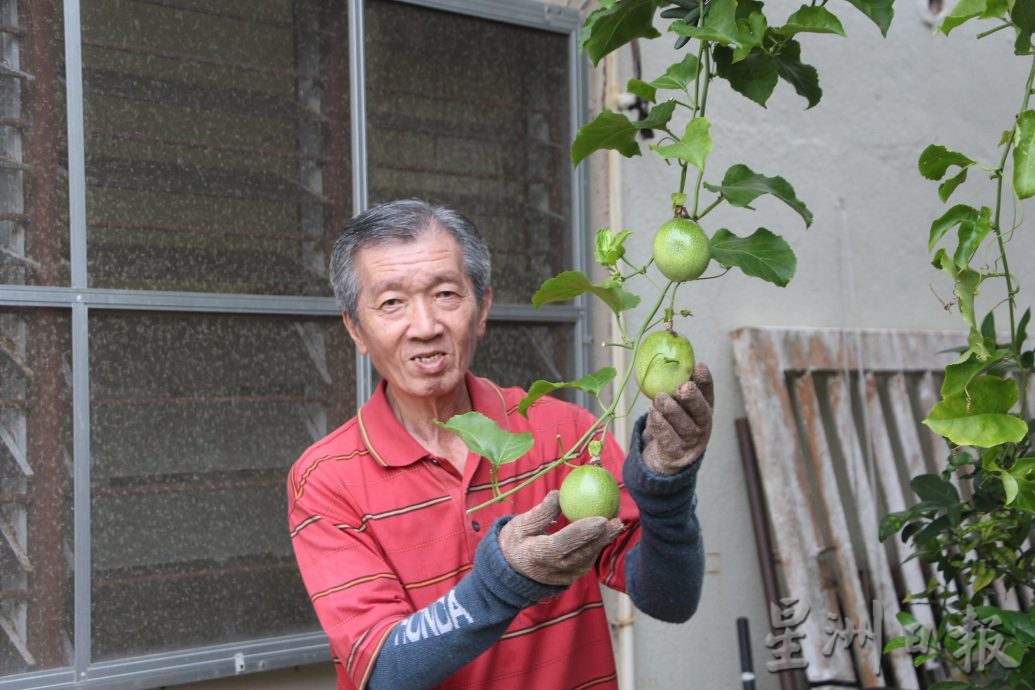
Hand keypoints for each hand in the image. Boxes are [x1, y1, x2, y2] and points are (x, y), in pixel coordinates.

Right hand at [497, 490, 623, 586]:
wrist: (511, 571)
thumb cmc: (515, 542)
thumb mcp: (519, 525)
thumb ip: (540, 513)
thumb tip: (558, 494)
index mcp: (537, 555)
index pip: (563, 544)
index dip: (583, 532)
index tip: (600, 519)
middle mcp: (553, 569)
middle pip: (582, 553)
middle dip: (602, 538)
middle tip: (617, 521)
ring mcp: (564, 576)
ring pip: (588, 558)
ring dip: (603, 542)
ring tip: (616, 524)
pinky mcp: (571, 577)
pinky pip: (587, 561)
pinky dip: (597, 547)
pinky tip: (606, 533)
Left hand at [642, 363, 713, 475]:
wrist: (668, 458)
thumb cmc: (672, 423)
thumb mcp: (676, 405)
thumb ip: (672, 389)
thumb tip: (660, 363)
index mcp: (704, 410)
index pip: (708, 394)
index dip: (705, 381)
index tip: (699, 367)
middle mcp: (702, 425)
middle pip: (701, 411)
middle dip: (693, 398)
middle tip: (683, 387)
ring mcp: (690, 441)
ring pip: (684, 425)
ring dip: (672, 410)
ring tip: (660, 398)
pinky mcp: (676, 453)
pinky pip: (668, 439)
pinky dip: (661, 425)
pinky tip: (653, 413)